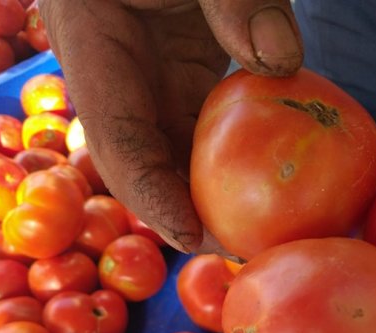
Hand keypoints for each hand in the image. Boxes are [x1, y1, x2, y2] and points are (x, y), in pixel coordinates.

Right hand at [39, 0, 302, 251]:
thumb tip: (281, 62)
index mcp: (93, 39)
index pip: (115, 135)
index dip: (149, 193)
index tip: (192, 235)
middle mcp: (119, 69)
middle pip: (146, 158)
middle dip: (185, 210)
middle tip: (241, 251)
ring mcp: (154, 73)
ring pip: (177, 148)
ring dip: (213, 192)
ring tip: (262, 231)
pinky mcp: (188, 69)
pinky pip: (207, 124)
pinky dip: (235, 157)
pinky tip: (273, 181)